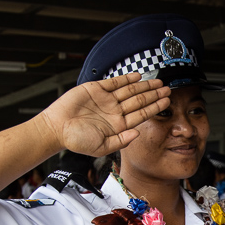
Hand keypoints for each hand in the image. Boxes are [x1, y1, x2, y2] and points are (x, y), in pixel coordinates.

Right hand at [38, 73, 170, 157]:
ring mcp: (106, 100)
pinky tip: (138, 76)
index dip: (154, 107)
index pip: (141, 114)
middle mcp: (114, 111)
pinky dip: (126, 79)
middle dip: (154, 95)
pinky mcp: (96, 89)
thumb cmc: (76, 140)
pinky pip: (114, 83)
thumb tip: (136, 134)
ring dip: (144, 86)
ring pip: (130, 90)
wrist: (57, 129)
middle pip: (139, 100)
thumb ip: (120, 141)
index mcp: (117, 125)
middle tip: (167, 89)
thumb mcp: (101, 147)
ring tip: (157, 82)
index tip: (167, 102)